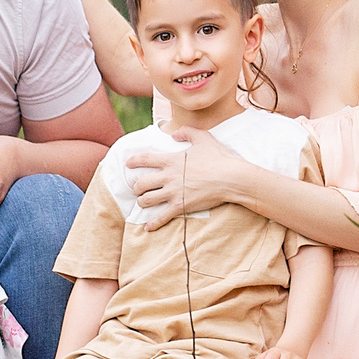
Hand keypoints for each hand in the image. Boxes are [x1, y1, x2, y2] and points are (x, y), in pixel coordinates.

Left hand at [126, 126, 240, 229]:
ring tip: (143, 202)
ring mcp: (173, 193)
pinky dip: (153, 223)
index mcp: (171, 160)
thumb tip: (174, 133)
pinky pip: (161, 217)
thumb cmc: (219, 158)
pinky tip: (147, 227)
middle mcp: (168, 177)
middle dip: (136, 186)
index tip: (127, 163)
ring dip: (142, 202)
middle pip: (141, 183)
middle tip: (138, 188)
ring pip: (146, 200)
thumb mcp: (203, 138)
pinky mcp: (180, 206)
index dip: (133, 161)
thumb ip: (187, 132)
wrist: (231, 178)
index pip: (145, 159)